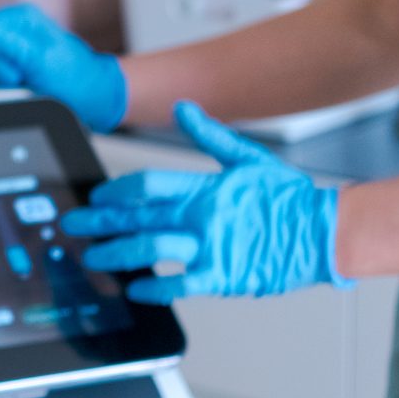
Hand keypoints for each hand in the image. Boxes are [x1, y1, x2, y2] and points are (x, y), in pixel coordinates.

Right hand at [0, 2, 128, 129]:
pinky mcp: (0, 62)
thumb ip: (4, 42)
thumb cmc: (74, 79)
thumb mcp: (39, 61)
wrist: (92, 97)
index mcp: (16, 17)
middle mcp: (7, 27)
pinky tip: (12, 87)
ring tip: (17, 83)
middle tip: (19, 79)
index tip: (14, 76)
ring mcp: (2, 45)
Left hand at [60, 103, 347, 301]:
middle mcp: (203, 217)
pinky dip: (155, 288)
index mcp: (206, 187)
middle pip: (138, 218)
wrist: (325, 233)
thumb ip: (210, 135)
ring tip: (94, 259)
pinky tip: (135, 289)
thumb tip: (183, 108)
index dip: (116, 191)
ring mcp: (212, 248)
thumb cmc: (289, 198)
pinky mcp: (225, 277)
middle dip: (100, 223)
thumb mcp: (249, 158)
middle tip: (73, 227)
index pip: (148, 185)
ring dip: (117, 254)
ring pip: (150, 250)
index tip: (96, 198)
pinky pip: (181, 285)